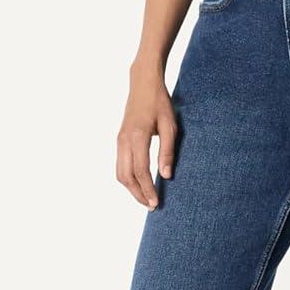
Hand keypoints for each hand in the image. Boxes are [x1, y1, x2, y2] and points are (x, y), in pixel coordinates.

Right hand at [117, 65, 177, 208]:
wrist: (143, 83)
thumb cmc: (159, 102)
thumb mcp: (170, 125)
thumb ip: (168, 150)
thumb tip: (166, 176)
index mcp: (137, 137)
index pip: (140, 171)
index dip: (147, 189)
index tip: (155, 203)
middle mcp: (124, 140)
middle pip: (126, 176)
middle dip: (137, 194)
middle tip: (151, 206)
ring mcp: (119, 140)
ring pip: (119, 173)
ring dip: (131, 188)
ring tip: (145, 198)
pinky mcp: (119, 139)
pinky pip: (120, 164)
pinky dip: (128, 178)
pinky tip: (139, 183)